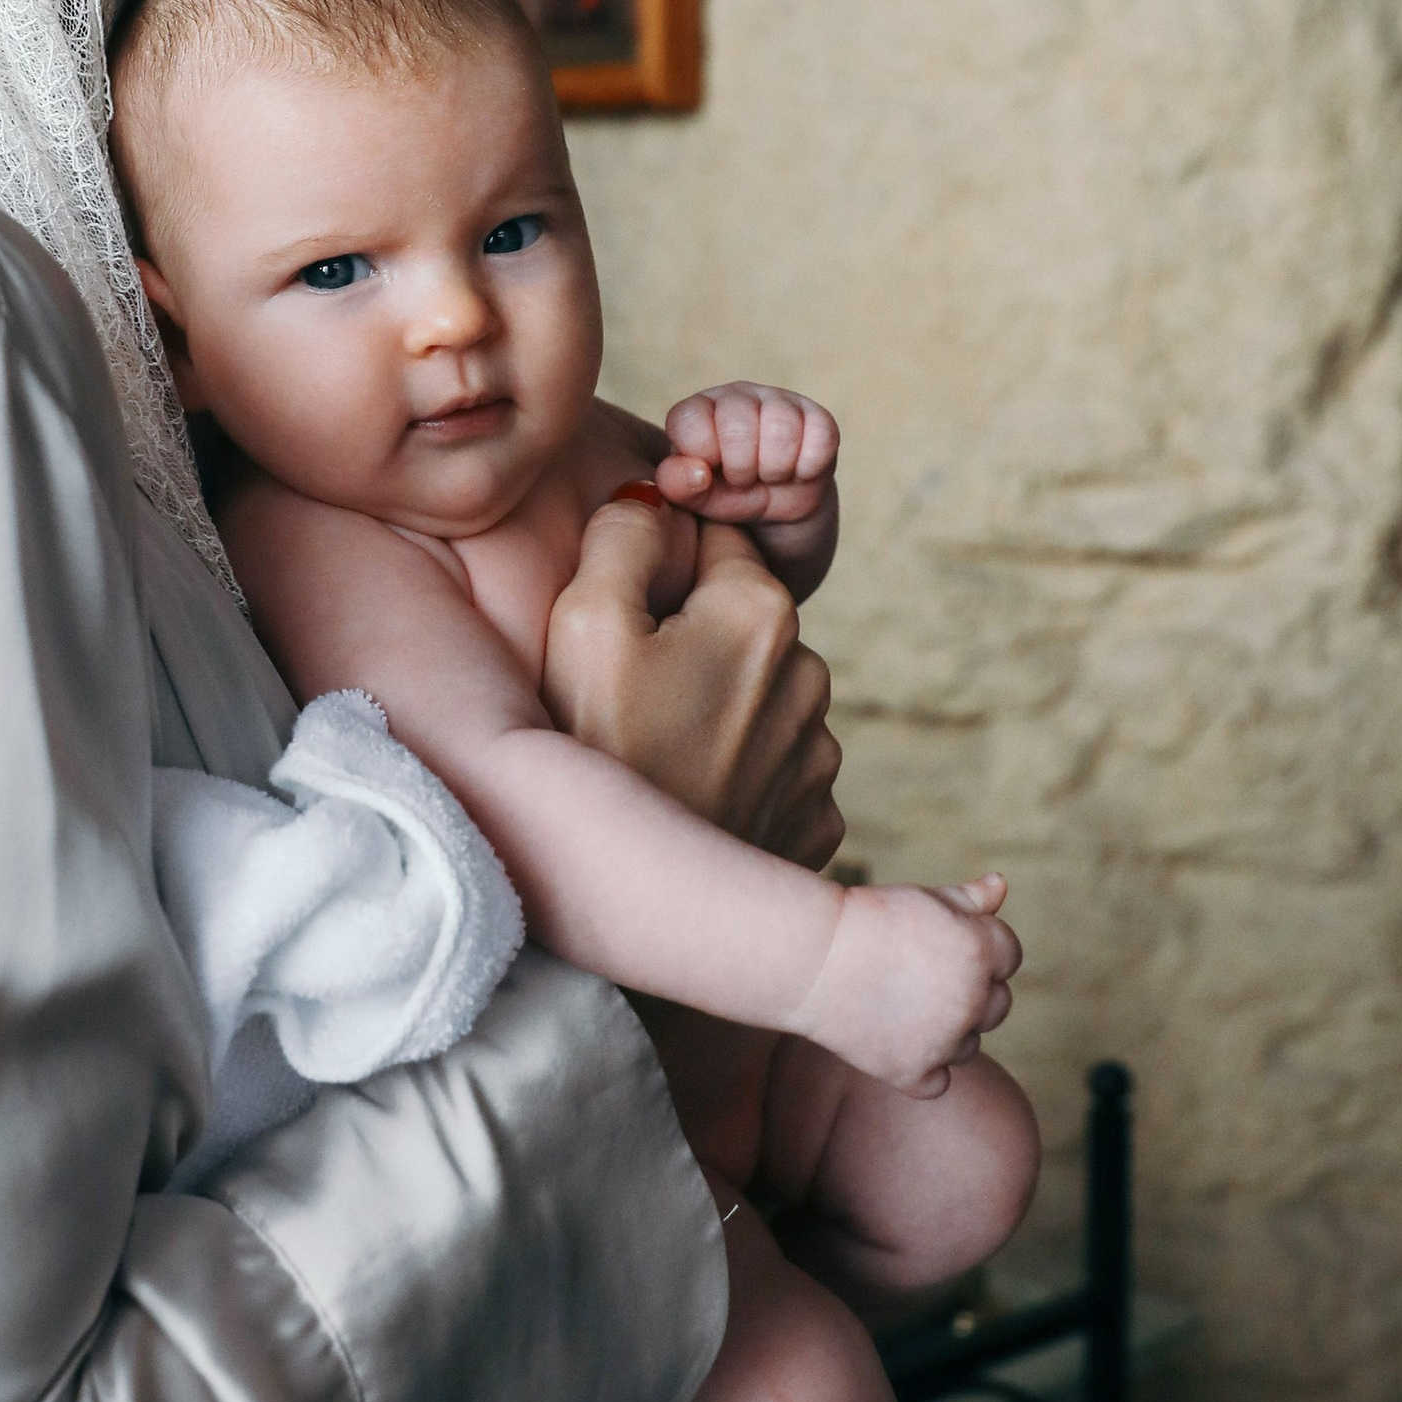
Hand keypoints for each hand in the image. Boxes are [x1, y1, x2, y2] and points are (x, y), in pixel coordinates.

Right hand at [544, 497, 842, 865]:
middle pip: (739, 619)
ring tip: (654, 751)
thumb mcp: (583, 622)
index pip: (716, 540)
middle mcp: (811, 675)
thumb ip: (624, 537)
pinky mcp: (815, 818)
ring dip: (716, 705)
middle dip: (691, 638)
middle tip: (626, 693)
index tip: (625, 621)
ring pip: (759, 694)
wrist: (639, 901)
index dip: (660, 569)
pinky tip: (688, 792)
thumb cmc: (597, 753)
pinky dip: (737, 769)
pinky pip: (774, 765)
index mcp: (761, 611)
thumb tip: (652, 499)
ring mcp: (818, 754)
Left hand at [657, 382, 838, 528]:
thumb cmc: (726, 497)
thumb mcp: (695, 497)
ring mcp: (781, 402)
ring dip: (775, 469)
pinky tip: (797, 473)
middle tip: (743, 480)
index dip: (702, 456)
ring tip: (768, 477)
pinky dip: (807, 468)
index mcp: (699, 410)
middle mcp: (738, 396)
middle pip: (738, 424)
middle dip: (740, 469)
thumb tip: (697, 471)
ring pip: (782, 428)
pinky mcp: (820, 419)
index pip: (691, 420)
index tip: (709, 473)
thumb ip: (678, 484)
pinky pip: (821, 438)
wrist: (777, 514)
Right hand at [792, 874, 1017, 1093]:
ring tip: (901, 1007)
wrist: (808, 957)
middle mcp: (972, 998)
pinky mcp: (913, 1072)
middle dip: (970, 992)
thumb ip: (970, 900)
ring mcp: (944, 1041)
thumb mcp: (924, 899)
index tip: (939, 947)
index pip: (1010, 956)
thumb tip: (1000, 884)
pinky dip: (921, 1069)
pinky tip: (894, 1041)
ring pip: (969, 1047)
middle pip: (998, 1005)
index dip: (978, 949)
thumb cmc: (867, 920)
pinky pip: (938, 1083)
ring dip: (947, 1033)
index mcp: (981, 950)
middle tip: (919, 977)